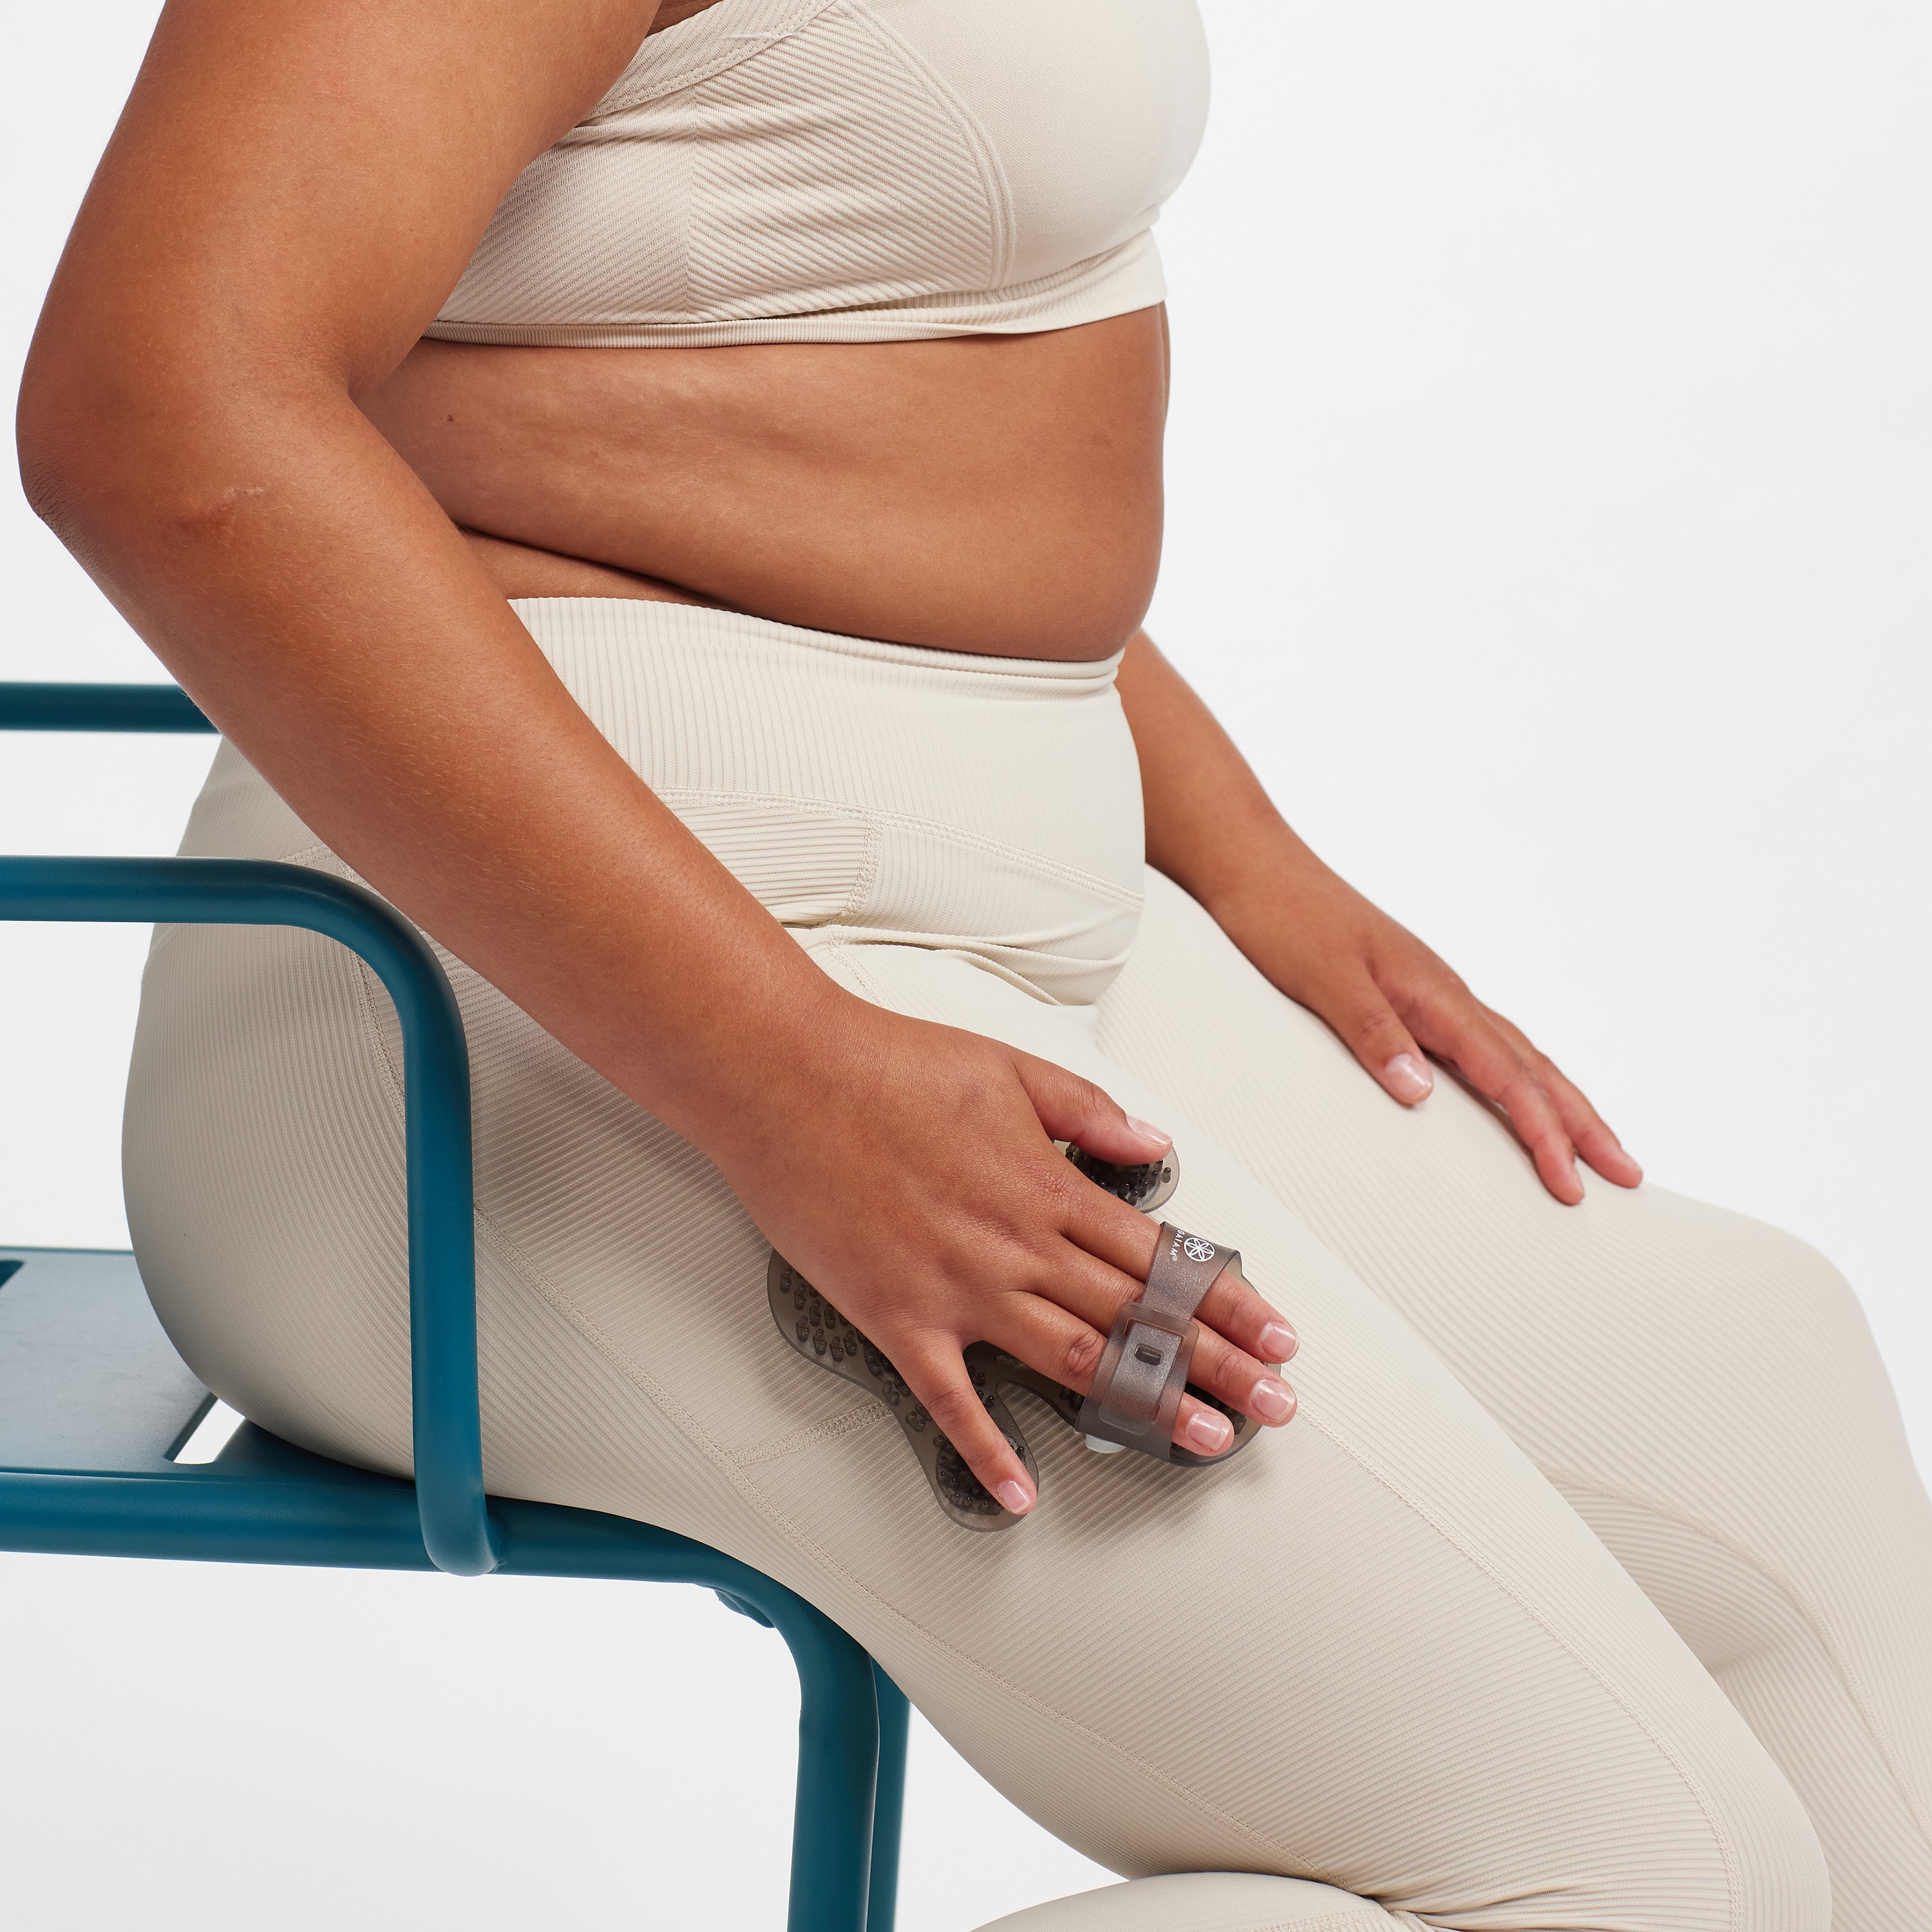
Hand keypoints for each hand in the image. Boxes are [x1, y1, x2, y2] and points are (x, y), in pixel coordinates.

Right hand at [711, 995, 1299, 1512]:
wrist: (785, 1076)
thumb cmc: (889, 1064)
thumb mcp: (1010, 1067)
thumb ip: (1088, 1112)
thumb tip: (1152, 1145)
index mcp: (1048, 1185)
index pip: (1161, 1257)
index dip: (1227, 1303)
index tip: (1277, 1337)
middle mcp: (1017, 1245)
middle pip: (1137, 1315)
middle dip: (1215, 1364)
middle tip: (1272, 1406)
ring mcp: (959, 1288)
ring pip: (1072, 1358)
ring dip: (1143, 1403)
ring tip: (1200, 1440)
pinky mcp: (897, 1318)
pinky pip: (951, 1399)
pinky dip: (986, 1450)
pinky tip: (1019, 1492)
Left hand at [1220, 854, 1642, 1205]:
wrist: (1253, 868)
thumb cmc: (1283, 917)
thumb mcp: (1323, 980)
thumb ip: (1373, 1032)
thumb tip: (1420, 1090)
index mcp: (1434, 992)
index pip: (1506, 1075)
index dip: (1543, 1133)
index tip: (1570, 1183)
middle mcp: (1443, 992)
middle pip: (1532, 1066)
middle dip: (1582, 1123)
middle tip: (1626, 1172)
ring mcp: (1430, 993)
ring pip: (1514, 1054)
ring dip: (1557, 1101)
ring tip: (1593, 1144)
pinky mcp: (1408, 994)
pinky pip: (1479, 1045)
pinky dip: (1512, 1078)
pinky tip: (1511, 1095)